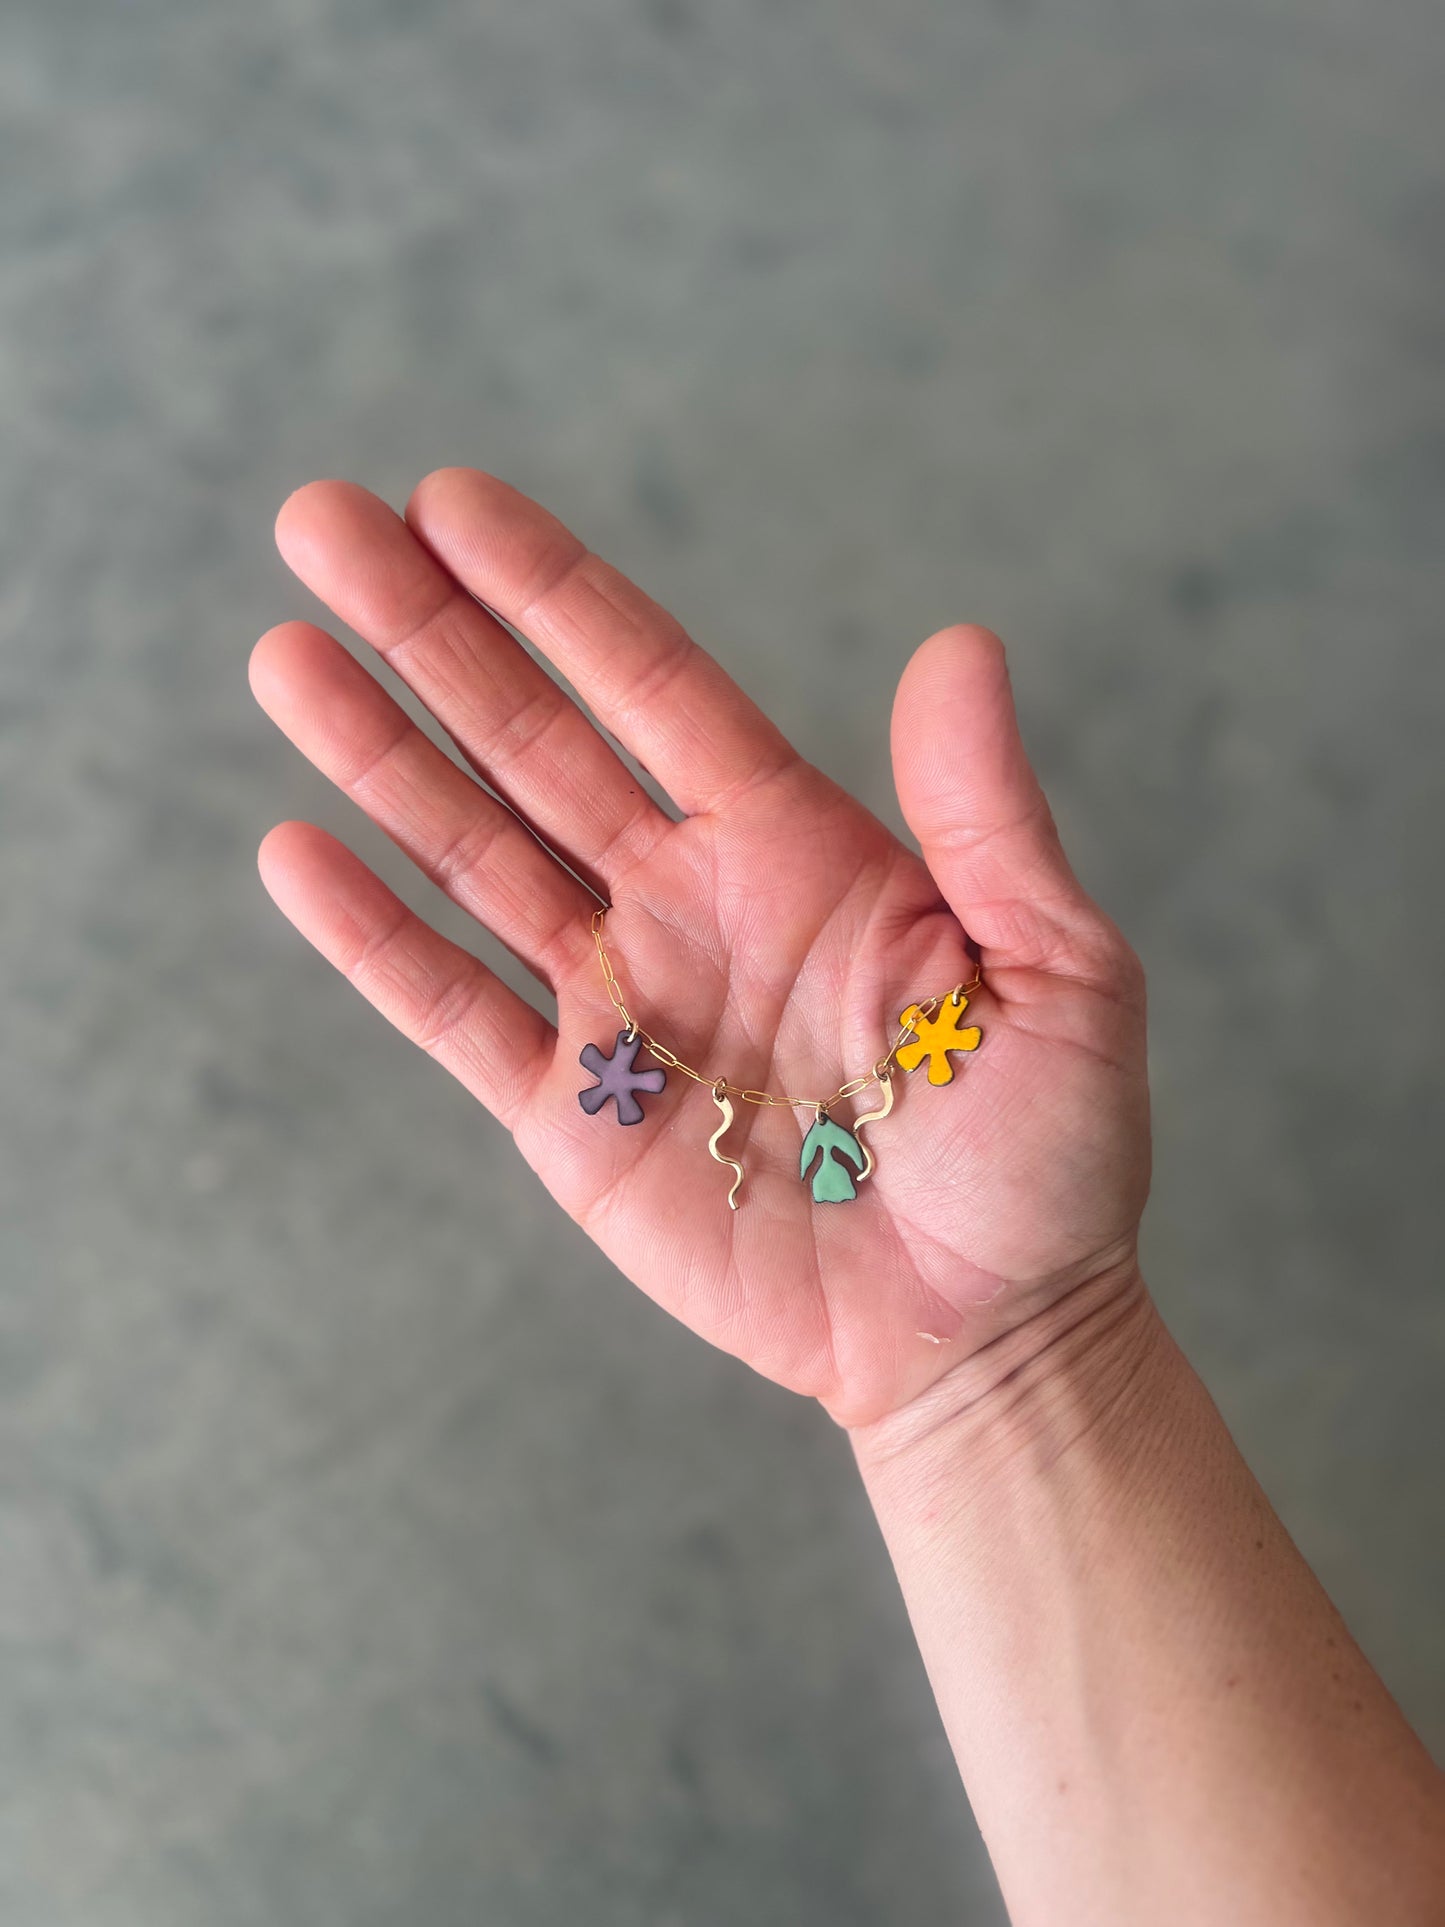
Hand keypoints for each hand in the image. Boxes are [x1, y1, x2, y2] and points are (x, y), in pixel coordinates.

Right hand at [251, 471, 1149, 1427]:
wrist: (985, 1330)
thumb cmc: (1043, 1153)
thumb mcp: (1057, 973)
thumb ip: (988, 818)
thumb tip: (963, 644)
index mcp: (794, 844)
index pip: (651, 685)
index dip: (554, 593)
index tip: (452, 500)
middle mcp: (686, 901)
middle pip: (531, 740)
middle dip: (427, 632)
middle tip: (320, 520)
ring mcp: (618, 1006)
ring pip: (471, 853)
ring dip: (376, 756)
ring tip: (283, 653)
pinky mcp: (571, 1119)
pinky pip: (451, 1011)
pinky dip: (372, 938)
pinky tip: (294, 850)